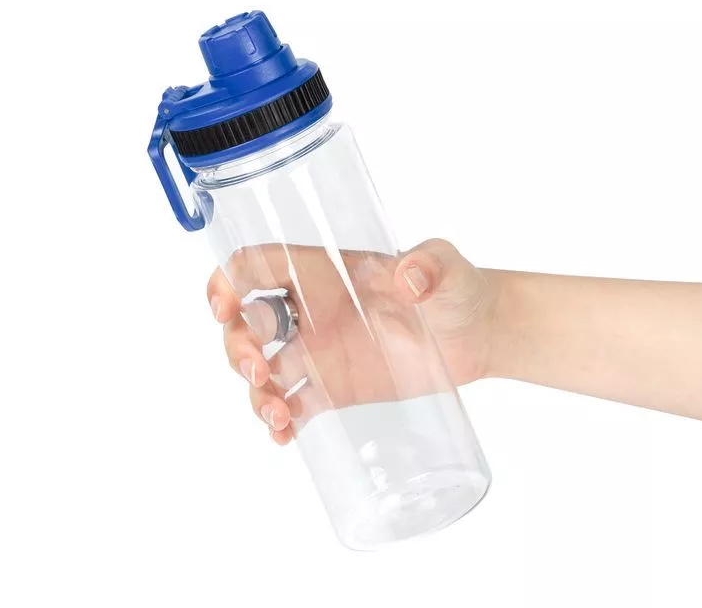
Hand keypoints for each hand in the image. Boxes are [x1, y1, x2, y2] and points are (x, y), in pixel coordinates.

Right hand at [207, 239, 499, 444]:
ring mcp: (318, 352)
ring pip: (261, 371)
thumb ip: (430, 266)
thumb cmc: (457, 287)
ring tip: (277, 415)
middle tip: (257, 371)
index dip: (227, 281)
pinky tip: (284, 436)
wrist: (479, 335)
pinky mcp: (334, 388)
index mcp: (322, 272)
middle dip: (236, 347)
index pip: (256, 266)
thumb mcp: (447, 267)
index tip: (223, 308)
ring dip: (254, 394)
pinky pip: (291, 405)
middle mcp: (310, 312)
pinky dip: (278, 422)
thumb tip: (410, 278)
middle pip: (247, 324)